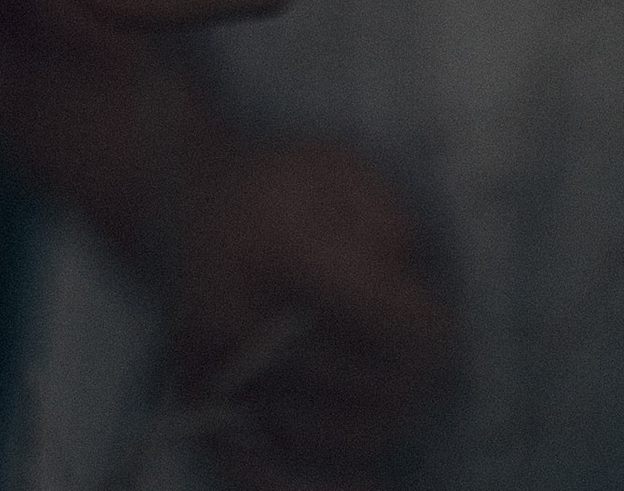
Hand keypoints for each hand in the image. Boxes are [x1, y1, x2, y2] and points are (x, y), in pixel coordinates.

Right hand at [153, 125, 453, 490]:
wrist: (174, 199)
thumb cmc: (275, 183)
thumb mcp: (339, 165)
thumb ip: (387, 218)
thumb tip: (415, 293)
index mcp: (276, 246)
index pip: (376, 312)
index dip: (429, 329)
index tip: (448, 326)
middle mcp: (238, 316)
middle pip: (365, 383)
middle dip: (418, 378)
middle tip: (436, 361)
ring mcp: (216, 370)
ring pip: (334, 433)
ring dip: (385, 421)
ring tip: (399, 390)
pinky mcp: (200, 403)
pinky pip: (261, 473)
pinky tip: (366, 489)